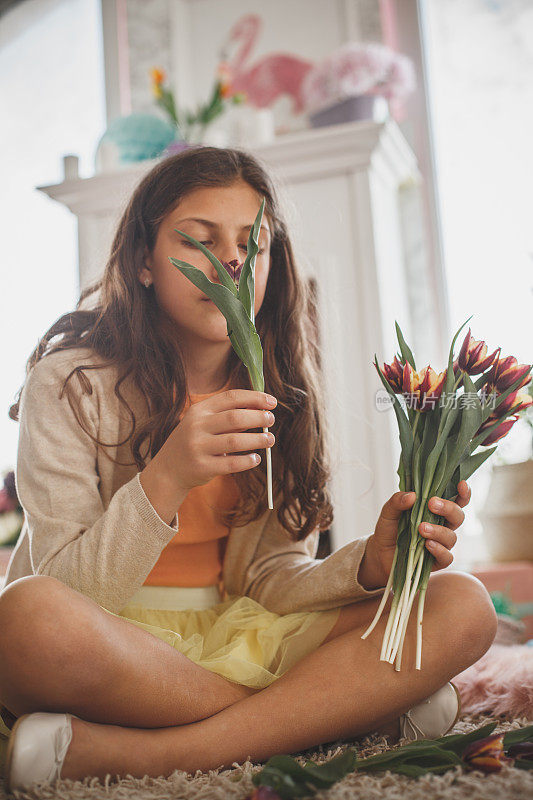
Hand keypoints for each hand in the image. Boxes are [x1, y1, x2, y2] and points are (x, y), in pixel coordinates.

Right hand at [156, 389, 275, 492]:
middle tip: (271, 420)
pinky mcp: (202, 467)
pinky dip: (247, 461)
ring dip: (257, 440)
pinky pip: (231, 464)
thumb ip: (229, 416)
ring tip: (270, 440)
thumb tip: (261, 410)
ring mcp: (198, 447)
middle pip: (235, 417)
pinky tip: (256, 459)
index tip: (271, 402)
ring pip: (235, 441)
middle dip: (258, 417)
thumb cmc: (195, 442)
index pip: (230, 397)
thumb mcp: (205, 424)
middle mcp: (196, 426)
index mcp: (199, 410)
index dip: (254, 398)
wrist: (168, 470)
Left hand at [363, 480, 471, 587]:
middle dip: (448, 508)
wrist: (379, 553)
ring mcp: (441, 544)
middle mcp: (442, 526)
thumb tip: (412, 495)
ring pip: (451, 537)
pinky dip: (439, 550)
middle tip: (431, 504)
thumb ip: (397, 501)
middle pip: (458, 516)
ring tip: (421, 528)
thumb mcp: (388, 512)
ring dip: (438, 531)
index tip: (461, 484)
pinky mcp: (436, 561)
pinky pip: (447, 557)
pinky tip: (427, 545)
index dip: (463, 493)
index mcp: (434, 511)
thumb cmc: (389, 529)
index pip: (456, 500)